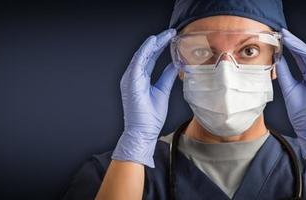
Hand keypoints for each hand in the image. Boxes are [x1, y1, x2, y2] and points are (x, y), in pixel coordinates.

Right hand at [111, 29, 177, 167]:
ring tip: (166, 34)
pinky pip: (138, 61)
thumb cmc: (150, 117)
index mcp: (140, 78)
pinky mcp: (130, 81)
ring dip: (154, 43)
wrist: (143, 132)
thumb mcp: (163, 91)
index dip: (161, 47)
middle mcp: (133, 76)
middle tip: (172, 32)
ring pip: (142, 54)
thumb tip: (175, 64)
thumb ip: (167, 76)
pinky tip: (153, 42)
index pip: (151, 58)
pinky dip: (145, 50)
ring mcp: (130, 78)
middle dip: (159, 42)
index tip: (172, 38)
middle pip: (147, 54)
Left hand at [277, 29, 305, 158]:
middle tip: (283, 33)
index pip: (299, 58)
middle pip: (305, 54)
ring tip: (288, 38)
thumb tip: (278, 56)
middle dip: (294, 43)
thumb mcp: (288, 88)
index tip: (280, 37)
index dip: (290, 47)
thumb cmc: (300, 113)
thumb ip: (284, 72)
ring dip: (301, 46)